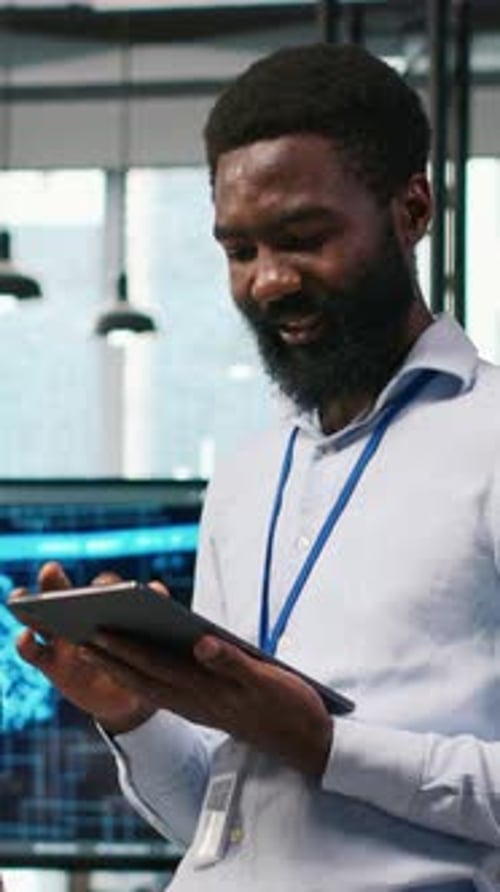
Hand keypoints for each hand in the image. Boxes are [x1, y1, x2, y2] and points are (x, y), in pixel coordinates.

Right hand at [14, 561, 155, 734]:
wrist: (128, 699)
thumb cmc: (143, 662)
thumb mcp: (154, 646)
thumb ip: (157, 618)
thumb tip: (158, 592)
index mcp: (110, 604)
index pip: (107, 587)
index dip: (106, 586)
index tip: (105, 589)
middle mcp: (82, 614)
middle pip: (67, 591)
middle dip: (58, 580)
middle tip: (50, 570)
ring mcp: (63, 637)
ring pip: (44, 615)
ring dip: (32, 604)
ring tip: (23, 598)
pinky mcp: (50, 662)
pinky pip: (32, 650)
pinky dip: (25, 643)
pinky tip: (25, 637)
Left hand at [81, 630, 333, 776]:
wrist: (305, 742)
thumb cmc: (288, 705)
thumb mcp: (267, 680)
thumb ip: (232, 661)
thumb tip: (199, 642)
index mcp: (208, 692)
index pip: (158, 666)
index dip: (127, 648)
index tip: (98, 630)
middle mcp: (197, 702)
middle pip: (145, 677)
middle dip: (111, 657)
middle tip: (79, 634)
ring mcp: (199, 709)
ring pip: (151, 687)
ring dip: (121, 668)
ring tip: (95, 648)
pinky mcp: (206, 711)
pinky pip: (164, 694)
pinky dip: (143, 678)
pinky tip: (133, 666)